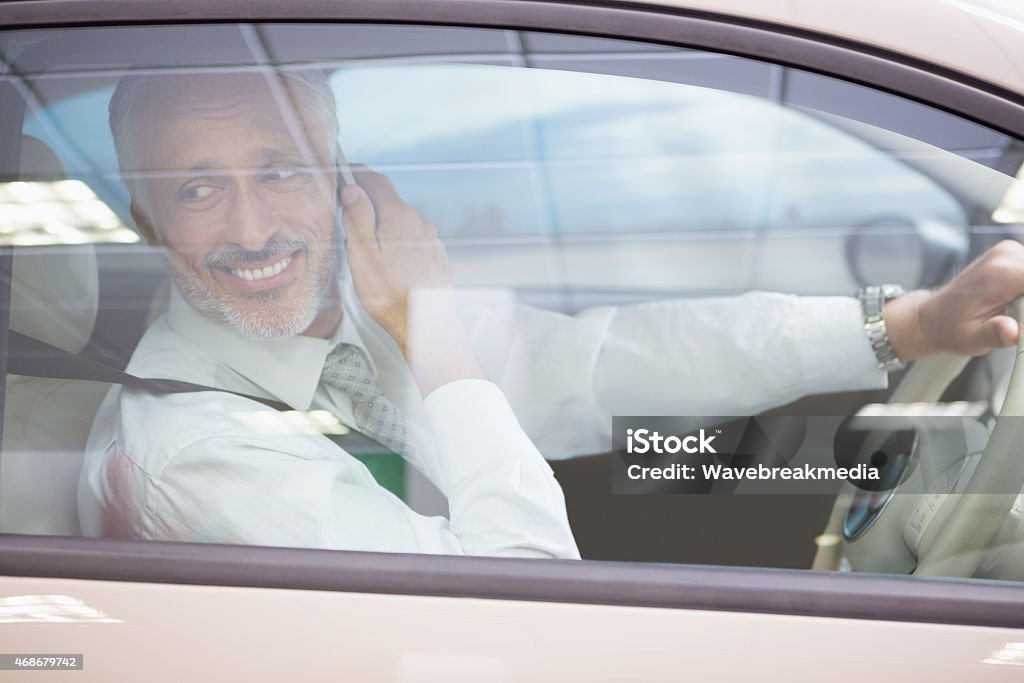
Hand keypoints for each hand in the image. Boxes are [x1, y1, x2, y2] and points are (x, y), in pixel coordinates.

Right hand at [341, 167, 483, 393]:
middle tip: (347, 211)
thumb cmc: (391, 295)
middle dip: (369, 203)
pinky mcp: (436, 259)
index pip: (378, 182)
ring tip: (366, 243)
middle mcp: (420, 224)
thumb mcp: (362, 253)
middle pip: (391, 203)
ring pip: (402, 224)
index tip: (346, 169)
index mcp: (400, 217)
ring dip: (384, 226)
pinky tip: (388, 262)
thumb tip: (353, 189)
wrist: (427, 327)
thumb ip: (357, 217)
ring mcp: (432, 242)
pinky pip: (413, 241)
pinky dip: (397, 243)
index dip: (359, 173)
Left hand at [885, 240, 1023, 360]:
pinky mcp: (1015, 254)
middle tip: (1020, 320)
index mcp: (999, 274)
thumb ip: (995, 334)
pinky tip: (1017, 306)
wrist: (935, 315)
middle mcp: (1006, 255)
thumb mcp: (972, 340)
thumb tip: (1011, 332)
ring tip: (1015, 313)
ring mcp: (1011, 251)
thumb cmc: (952, 328)